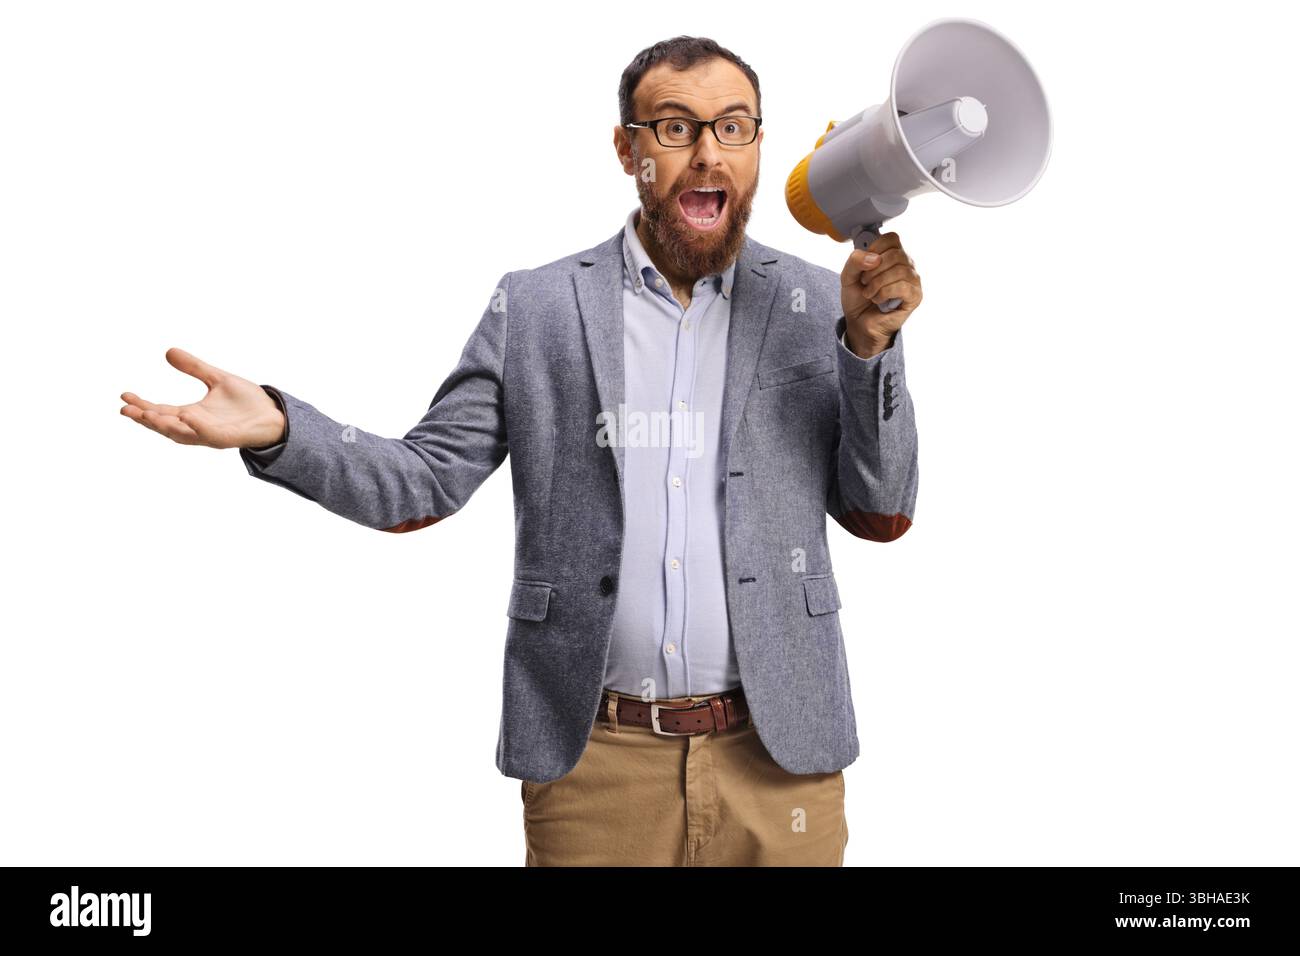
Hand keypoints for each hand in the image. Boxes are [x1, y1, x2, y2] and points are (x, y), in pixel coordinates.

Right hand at [121, 347, 285, 448]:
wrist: (275, 416)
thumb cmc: (247, 403)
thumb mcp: (217, 379)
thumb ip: (194, 368)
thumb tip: (168, 351)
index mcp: (192, 415)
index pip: (161, 411)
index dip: (142, 405)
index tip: (124, 396)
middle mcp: (197, 427)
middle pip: (164, 425)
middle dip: (145, 419)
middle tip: (126, 410)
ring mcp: (211, 435)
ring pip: (181, 434)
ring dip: (164, 425)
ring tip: (146, 414)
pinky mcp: (227, 439)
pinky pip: (209, 434)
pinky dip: (197, 427)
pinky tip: (187, 415)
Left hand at [840, 231, 921, 358]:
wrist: (859, 322)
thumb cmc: (858, 298)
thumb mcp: (848, 276)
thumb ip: (854, 261)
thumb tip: (873, 258)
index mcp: (892, 255)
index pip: (892, 238)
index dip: (875, 248)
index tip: (865, 263)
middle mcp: (906, 265)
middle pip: (896, 254)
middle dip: (874, 269)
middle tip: (865, 281)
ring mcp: (913, 281)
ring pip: (900, 270)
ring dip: (878, 282)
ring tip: (869, 292)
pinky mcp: (915, 296)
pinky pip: (903, 287)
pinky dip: (884, 293)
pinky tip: (878, 299)